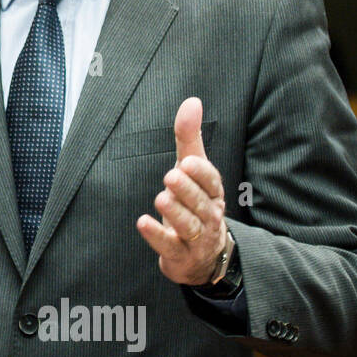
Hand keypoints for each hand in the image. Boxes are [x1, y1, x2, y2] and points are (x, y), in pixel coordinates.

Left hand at [135, 97, 227, 285]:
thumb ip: (189, 138)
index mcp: (213, 193)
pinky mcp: (180, 255)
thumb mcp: (192, 170)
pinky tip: (143, 223)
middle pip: (201, 203)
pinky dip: (156, 235)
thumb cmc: (195, 203)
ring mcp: (196, 239)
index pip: (212, 182)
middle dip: (187, 190)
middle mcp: (209, 216)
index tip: (187, 161)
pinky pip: (169, 246)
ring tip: (161, 199)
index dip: (201, 173)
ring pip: (189, 226)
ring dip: (175, 212)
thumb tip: (192, 101)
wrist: (202, 255)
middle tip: (171, 175)